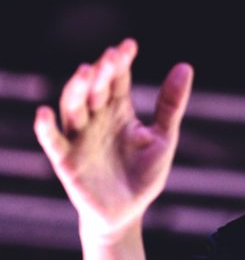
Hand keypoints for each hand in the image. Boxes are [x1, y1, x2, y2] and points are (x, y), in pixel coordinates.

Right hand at [34, 39, 193, 242]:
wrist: (128, 213)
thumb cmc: (144, 174)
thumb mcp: (163, 137)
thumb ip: (170, 104)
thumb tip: (185, 66)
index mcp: (118, 109)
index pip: (118, 80)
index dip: (121, 62)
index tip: (129, 46)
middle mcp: (96, 118)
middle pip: (95, 89)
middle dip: (102, 72)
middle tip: (112, 58)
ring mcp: (80, 138)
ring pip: (73, 108)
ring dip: (76, 90)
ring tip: (84, 72)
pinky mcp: (67, 161)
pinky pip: (53, 142)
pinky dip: (46, 128)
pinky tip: (45, 113)